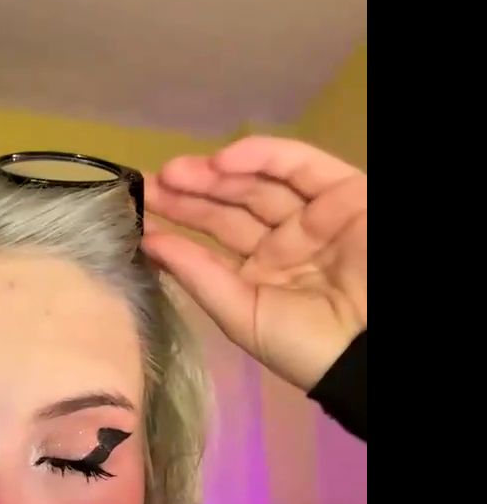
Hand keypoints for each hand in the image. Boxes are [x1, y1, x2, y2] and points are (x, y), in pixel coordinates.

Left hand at [142, 136, 365, 392]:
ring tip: (175, 174)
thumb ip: (197, 275)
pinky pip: (298, 165)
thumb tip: (148, 243)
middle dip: (190, 193)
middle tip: (151, 184)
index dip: (178, 220)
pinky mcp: (342, 191)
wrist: (365, 347)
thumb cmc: (302, 342)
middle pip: (230, 205)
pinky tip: (222, 162)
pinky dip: (261, 156)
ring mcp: (312, 214)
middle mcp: (284, 240)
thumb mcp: (239, 313)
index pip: (212, 237)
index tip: (139, 209)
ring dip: (216, 174)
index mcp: (259, 272)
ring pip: (258, 182)